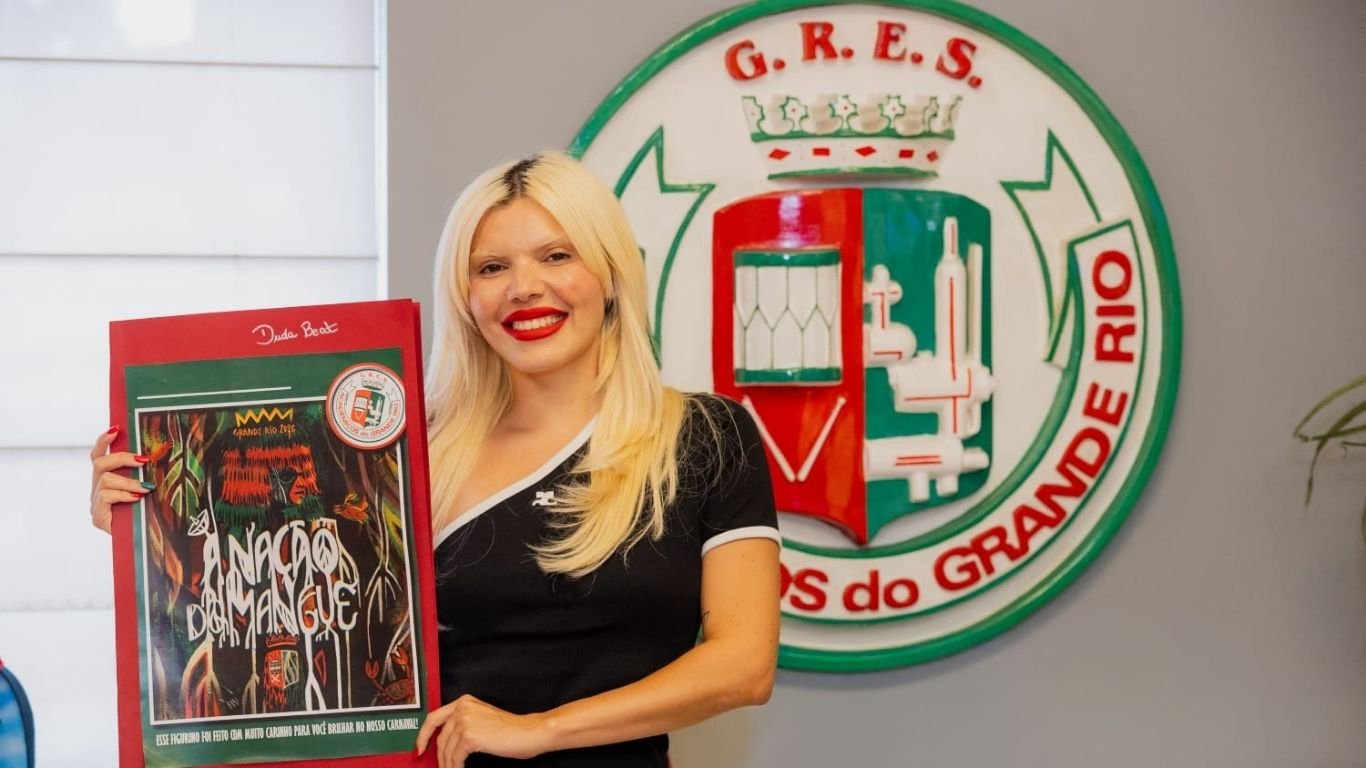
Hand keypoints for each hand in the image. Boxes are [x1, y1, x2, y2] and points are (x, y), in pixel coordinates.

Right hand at [90, 426, 150, 533]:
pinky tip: (136, 499)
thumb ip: (144, 474)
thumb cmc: (148, 512)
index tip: (117, 429)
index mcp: (106, 479)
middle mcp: (97, 489)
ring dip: (128, 482)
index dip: (104, 441)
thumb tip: (159, 454)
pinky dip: (123, 495)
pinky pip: (106, 497)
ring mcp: (95, 503)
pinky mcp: (98, 517)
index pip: (98, 455)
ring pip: (105, 480)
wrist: (142, 542)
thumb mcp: (146, 488)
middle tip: (143, 460)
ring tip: (146, 488)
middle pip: (99, 463)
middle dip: (122, 458)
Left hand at [415, 694, 551, 767]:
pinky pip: (455, 757)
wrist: (528, 732)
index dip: (423, 735)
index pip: (433, 718)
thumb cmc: (510, 730)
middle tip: (443, 767)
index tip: (420, 748)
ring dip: (448, 764)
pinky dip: (455, 767)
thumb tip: (444, 742)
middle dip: (440, 756)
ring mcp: (465, 721)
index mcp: (464, 702)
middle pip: (440, 738)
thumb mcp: (482, 719)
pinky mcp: (469, 736)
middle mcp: (462, 708)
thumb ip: (462, 723)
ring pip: (446, 750)